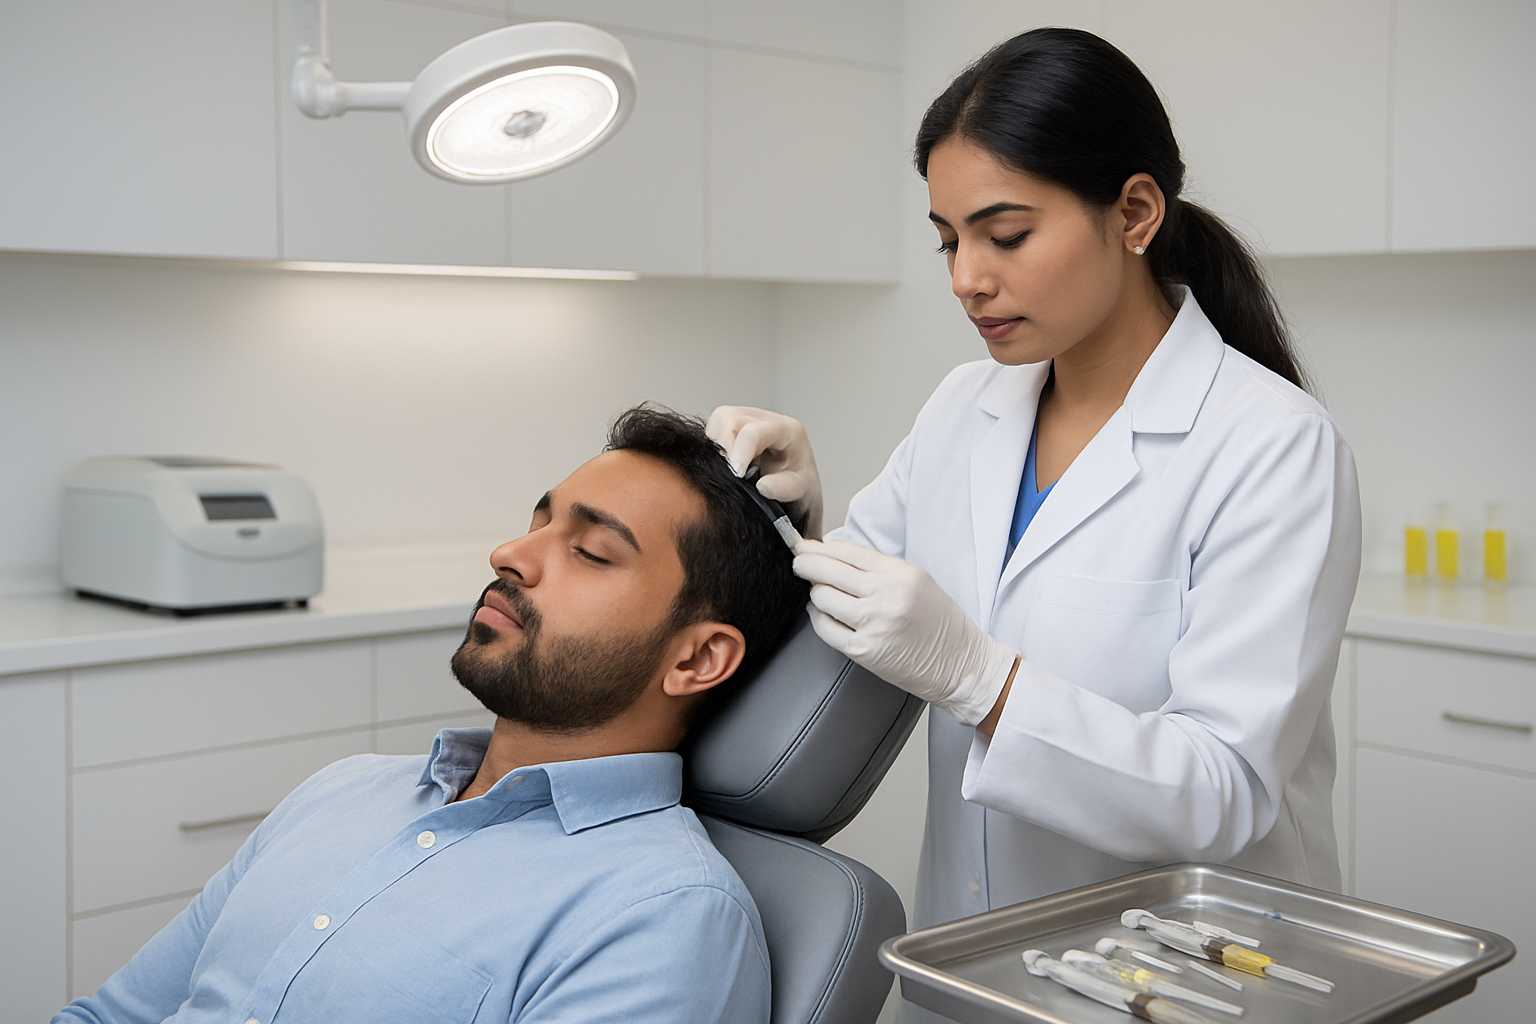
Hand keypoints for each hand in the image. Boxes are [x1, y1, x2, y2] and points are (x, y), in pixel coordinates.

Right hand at [706, 405, 823, 538]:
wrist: (796, 487)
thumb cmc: (800, 487)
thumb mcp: (801, 492)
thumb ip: (786, 489)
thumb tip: (763, 486)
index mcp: (787, 430)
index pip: (755, 432)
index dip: (740, 452)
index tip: (736, 474)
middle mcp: (766, 419)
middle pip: (730, 420)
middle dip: (725, 449)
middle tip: (731, 475)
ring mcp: (748, 419)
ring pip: (718, 420)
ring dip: (718, 447)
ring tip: (732, 470)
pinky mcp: (733, 426)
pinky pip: (713, 428)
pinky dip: (714, 448)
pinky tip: (726, 465)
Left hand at [793, 539, 1018, 725]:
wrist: (960, 663)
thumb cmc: (939, 622)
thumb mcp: (916, 580)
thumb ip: (878, 567)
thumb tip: (834, 553)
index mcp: (900, 574)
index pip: (846, 551)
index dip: (819, 547)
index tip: (805, 546)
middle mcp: (886, 596)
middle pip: (827, 570)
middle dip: (805, 563)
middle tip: (798, 562)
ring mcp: (873, 625)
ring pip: (822, 597)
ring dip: (815, 593)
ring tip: (820, 592)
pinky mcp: (864, 651)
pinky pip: (825, 628)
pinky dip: (818, 617)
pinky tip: (823, 613)